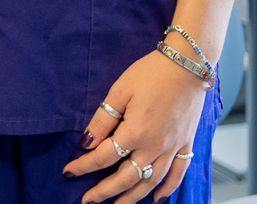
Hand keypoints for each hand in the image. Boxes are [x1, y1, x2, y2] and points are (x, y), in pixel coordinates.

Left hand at [65, 49, 210, 202]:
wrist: (188, 65)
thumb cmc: (151, 73)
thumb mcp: (119, 91)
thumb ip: (103, 120)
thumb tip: (86, 143)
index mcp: (135, 133)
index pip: (103, 157)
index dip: (83, 166)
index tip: (69, 172)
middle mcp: (155, 146)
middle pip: (126, 178)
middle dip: (105, 192)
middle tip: (87, 200)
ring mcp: (173, 147)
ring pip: (151, 181)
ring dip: (133, 197)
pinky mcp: (186, 143)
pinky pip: (178, 173)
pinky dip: (168, 189)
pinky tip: (158, 198)